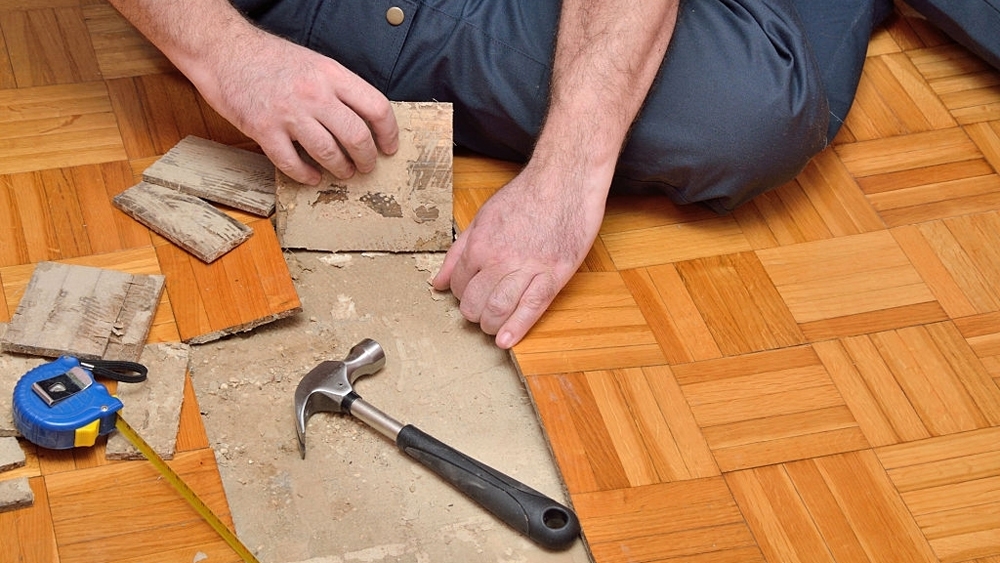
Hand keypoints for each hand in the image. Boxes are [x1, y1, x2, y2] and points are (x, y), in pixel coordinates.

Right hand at [194, 28, 398, 184]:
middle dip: (367, 158)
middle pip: (357, 136)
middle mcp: (314, 94)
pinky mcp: (264, 130)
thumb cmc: (270, 59)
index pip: (376, 107)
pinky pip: (292, 163)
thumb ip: (339, 89)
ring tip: (343, 171)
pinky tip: (312, 176)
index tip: (389, 147)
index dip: (389, 133)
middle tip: (367, 165)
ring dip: (341, 169)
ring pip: (328, 153)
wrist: (224, 51)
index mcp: (332, 75)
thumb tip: (365, 119)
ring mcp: (289, 113)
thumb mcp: (315, 64)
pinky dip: (306, 175)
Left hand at [432, 162, 606, 348]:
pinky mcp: (554, 274)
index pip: (459, 286)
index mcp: (480, 245)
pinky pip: (532, 307)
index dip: (462, 296)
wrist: (564, 180)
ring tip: (493, 327)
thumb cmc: (525, 196)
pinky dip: (517, 327)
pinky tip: (508, 340)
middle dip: (474, 315)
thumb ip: (458, 253)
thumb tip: (438, 282)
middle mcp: (500, 259)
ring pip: (500, 309)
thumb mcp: (482, 218)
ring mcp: (529, 268)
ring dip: (491, 325)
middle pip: (476, 303)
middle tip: (480, 315)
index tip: (470, 297)